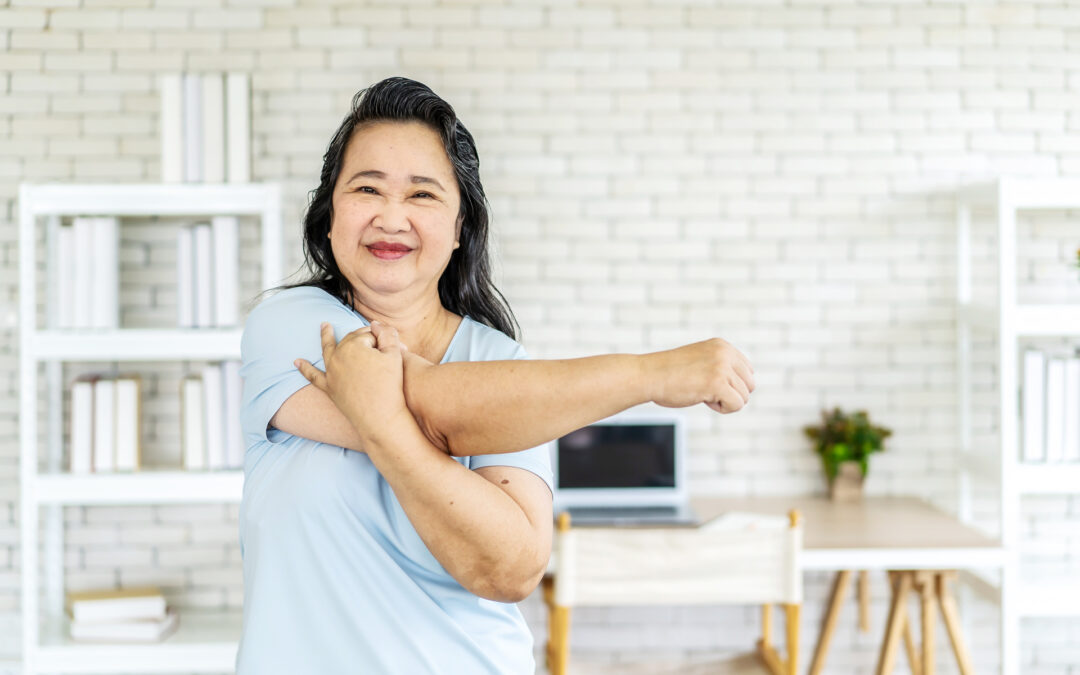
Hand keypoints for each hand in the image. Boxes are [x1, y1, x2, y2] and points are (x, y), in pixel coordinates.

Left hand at [294, 321, 411, 443]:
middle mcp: (338, 356)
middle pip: (350, 340)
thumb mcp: (395, 355)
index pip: (369, 334)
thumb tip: (375, 323)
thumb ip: (387, 334)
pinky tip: (297, 362)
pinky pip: (313, 376)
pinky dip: (305, 369)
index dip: (382, 341)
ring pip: (327, 350)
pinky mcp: (328, 388)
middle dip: (362, 339)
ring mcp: (330, 372)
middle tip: (377, 342)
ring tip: (324, 326)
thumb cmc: (390, 385)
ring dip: (325, 337)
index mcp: (354, 345)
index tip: (393, 348)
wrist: (380, 417)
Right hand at [643, 338, 754, 413]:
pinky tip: (703, 399)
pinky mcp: (718, 383)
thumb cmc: (669, 374)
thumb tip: (747, 387)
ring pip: (744, 397)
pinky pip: (737, 405)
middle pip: (750, 385)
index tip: (708, 382)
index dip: (731, 384)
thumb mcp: (701, 361)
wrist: (648, 376)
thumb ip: (722, 366)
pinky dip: (722, 408)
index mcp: (722, 345)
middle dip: (731, 393)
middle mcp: (725, 353)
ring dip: (724, 401)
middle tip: (705, 389)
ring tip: (701, 392)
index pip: (747, 371)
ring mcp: (722, 367)